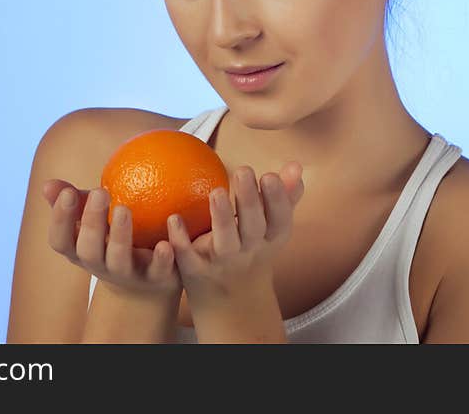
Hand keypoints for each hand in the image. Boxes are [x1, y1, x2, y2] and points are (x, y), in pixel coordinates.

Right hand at [43, 179, 181, 298]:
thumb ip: (74, 201)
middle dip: (92, 223)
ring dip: (120, 236)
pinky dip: (161, 258)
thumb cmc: (113, 239)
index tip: (68, 192)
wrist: (146, 282)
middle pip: (88, 250)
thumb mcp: (93, 219)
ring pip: (119, 261)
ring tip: (124, 209)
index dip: (60, 220)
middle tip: (100, 193)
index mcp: (80, 251)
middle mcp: (99, 266)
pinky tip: (165, 242)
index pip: (60, 241)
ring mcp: (126, 274)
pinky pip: (158, 270)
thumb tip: (48, 184)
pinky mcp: (154, 278)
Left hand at [165, 161, 304, 303]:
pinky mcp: (197, 271)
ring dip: (222, 217)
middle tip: (244, 170)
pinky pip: (188, 256)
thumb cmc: (252, 249)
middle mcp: (250, 251)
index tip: (270, 175)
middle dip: (250, 201)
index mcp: (270, 238)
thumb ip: (284, 196)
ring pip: (225, 242)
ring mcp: (223, 263)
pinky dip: (181, 239)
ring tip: (216, 191)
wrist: (231, 302)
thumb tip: (295, 165)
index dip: (278, 200)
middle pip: (253, 227)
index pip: (279, 220)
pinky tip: (173, 218)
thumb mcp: (272, 229)